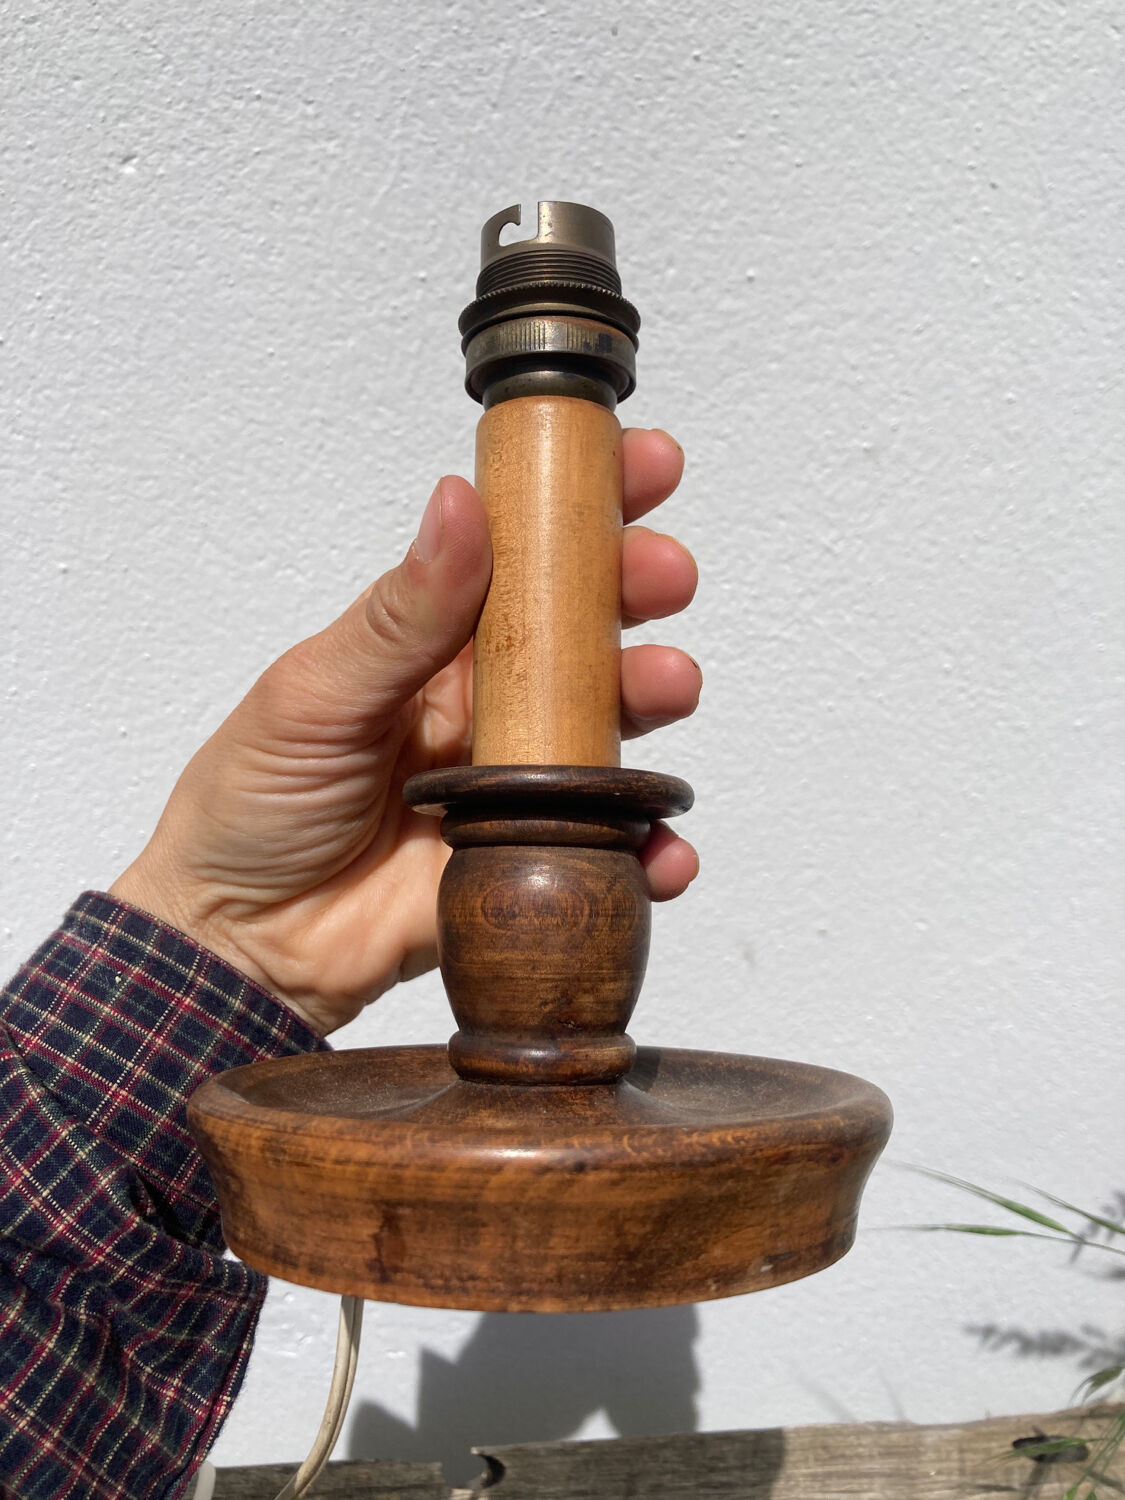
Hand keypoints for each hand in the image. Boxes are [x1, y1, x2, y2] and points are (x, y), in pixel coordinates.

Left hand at [111, 429, 699, 1034]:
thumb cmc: (255, 806)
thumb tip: (460, 502)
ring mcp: (514, 779)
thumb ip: (402, 615)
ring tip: (668, 684)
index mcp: (433, 644)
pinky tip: (661, 843)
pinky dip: (649, 845)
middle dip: (636, 589)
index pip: (520, 556)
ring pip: (610, 726)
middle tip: (664, 573)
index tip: (642, 463)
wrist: (243, 943)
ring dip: (654, 696)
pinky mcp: (529, 855)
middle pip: (584, 630)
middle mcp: (485, 700)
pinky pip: (610, 844)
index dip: (584, 506)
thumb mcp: (318, 695)